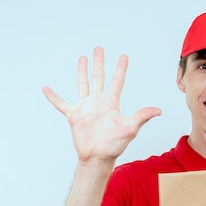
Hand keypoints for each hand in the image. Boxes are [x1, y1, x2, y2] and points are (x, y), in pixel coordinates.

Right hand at [42, 47, 161, 162]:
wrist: (98, 157)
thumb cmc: (114, 145)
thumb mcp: (130, 128)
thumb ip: (142, 116)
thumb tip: (159, 110)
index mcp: (111, 103)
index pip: (117, 81)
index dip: (121, 68)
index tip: (124, 56)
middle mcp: (98, 102)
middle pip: (99, 77)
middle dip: (99, 63)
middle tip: (99, 49)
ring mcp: (85, 107)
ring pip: (83, 84)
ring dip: (82, 71)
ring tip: (82, 58)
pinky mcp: (74, 116)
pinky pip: (61, 104)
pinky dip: (53, 97)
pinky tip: (46, 88)